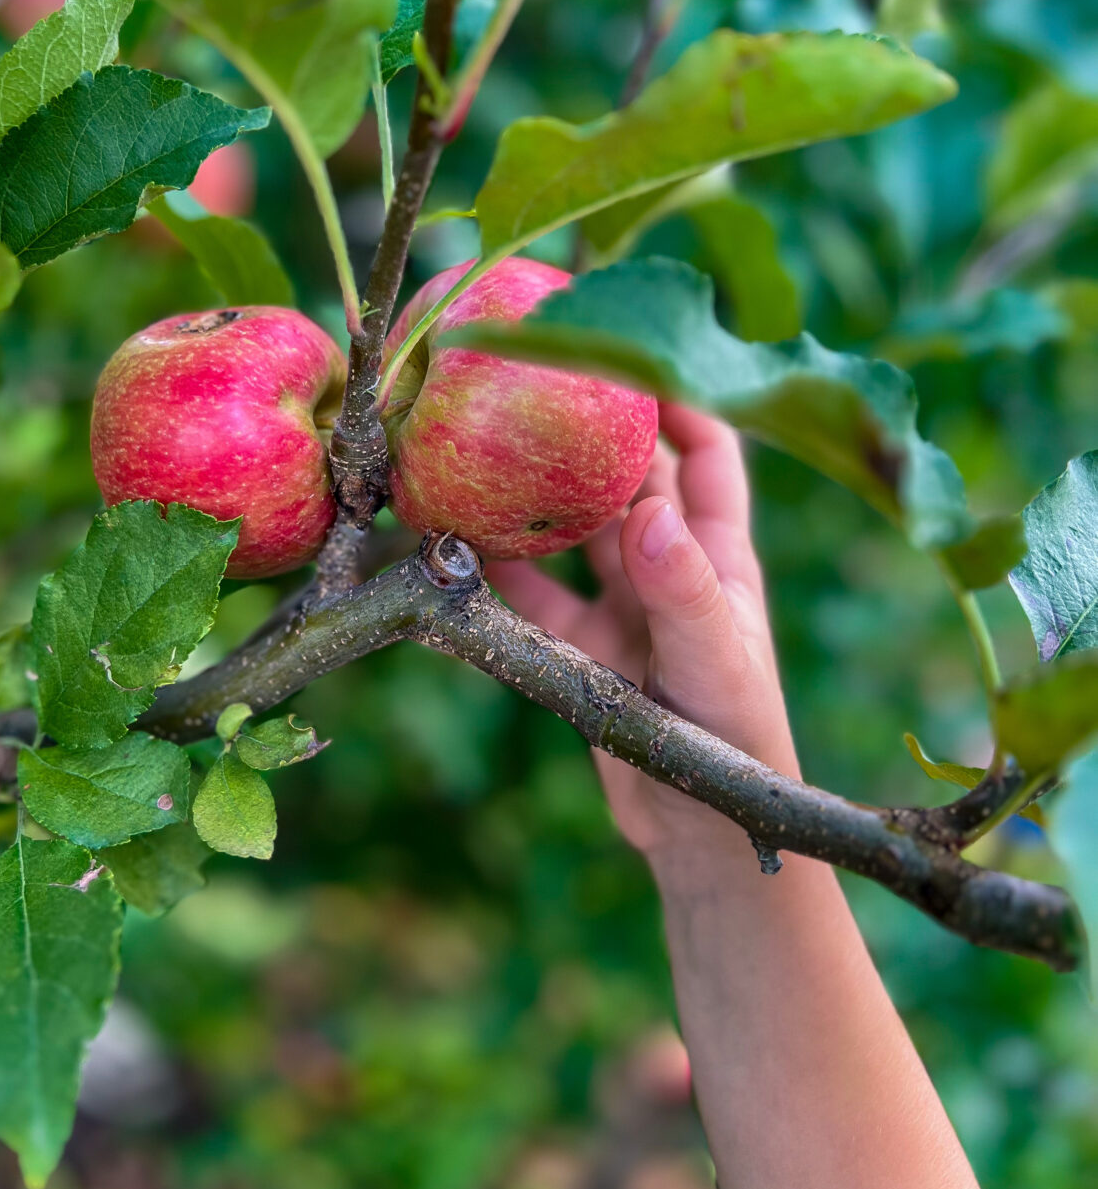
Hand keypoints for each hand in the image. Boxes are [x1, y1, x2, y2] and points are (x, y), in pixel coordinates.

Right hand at [489, 404, 798, 857]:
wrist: (703, 839)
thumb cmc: (738, 747)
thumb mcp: (717, 666)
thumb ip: (685, 594)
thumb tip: (651, 514)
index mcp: (718, 555)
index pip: (707, 452)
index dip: (678, 398)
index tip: (629, 350)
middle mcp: (668, 566)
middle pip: (625, 476)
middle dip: (589, 429)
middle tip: (533, 378)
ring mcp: (621, 605)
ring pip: (569, 530)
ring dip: (532, 494)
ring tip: (478, 441)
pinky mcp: (578, 647)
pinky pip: (530, 592)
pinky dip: (494, 565)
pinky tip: (451, 535)